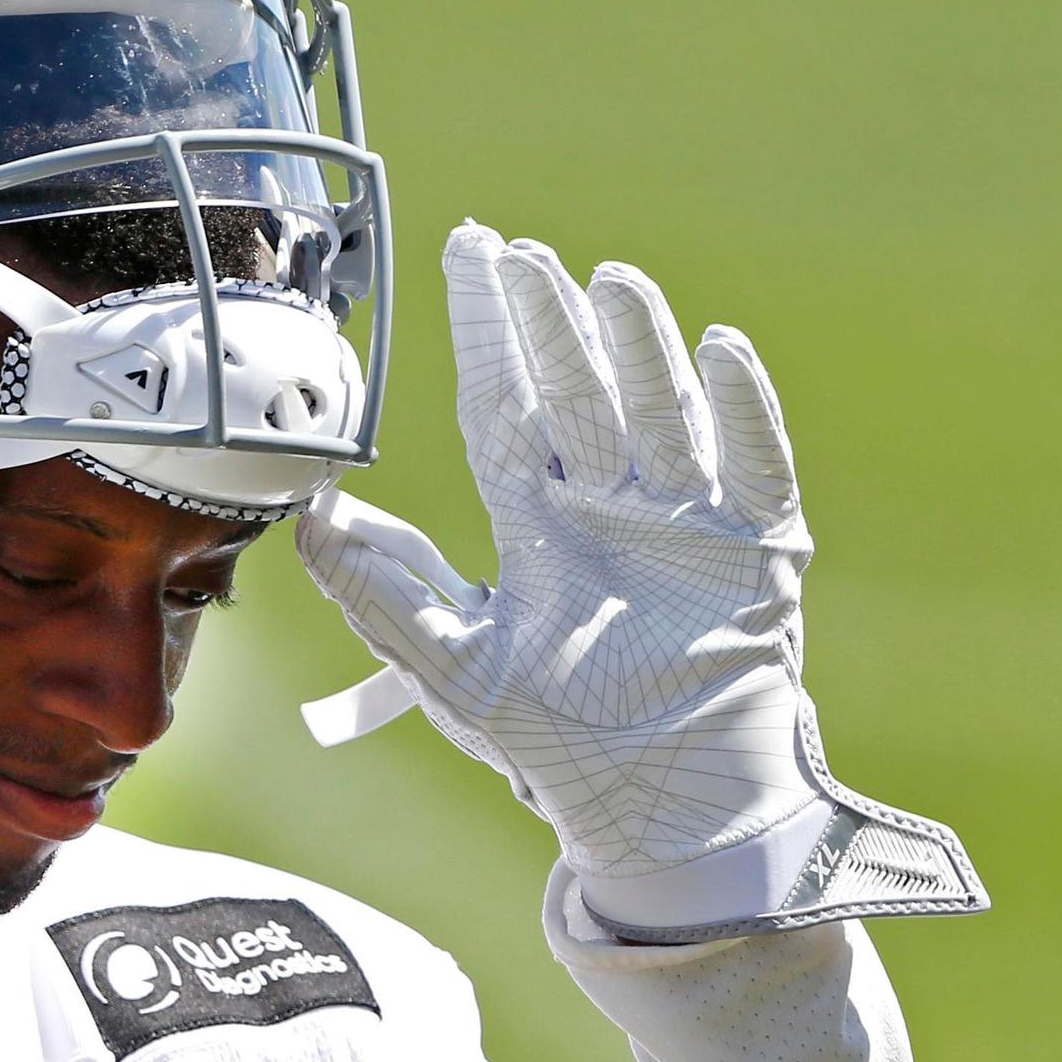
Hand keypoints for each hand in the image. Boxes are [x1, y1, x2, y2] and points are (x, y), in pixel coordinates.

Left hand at [296, 223, 982, 940]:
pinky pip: (754, 464)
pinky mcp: (756, 551)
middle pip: (577, 391)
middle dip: (550, 323)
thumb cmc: (560, 746)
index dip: (487, 329)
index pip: (506, 402)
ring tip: (609, 282)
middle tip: (524, 255)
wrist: (662, 813)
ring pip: (659, 409)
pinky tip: (717, 346)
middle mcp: (611, 505)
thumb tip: (305, 516)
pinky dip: (741, 407)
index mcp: (540, 519)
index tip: (471, 248)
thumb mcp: (456, 666)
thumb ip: (383, 592)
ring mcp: (686, 521)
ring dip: (636, 347)